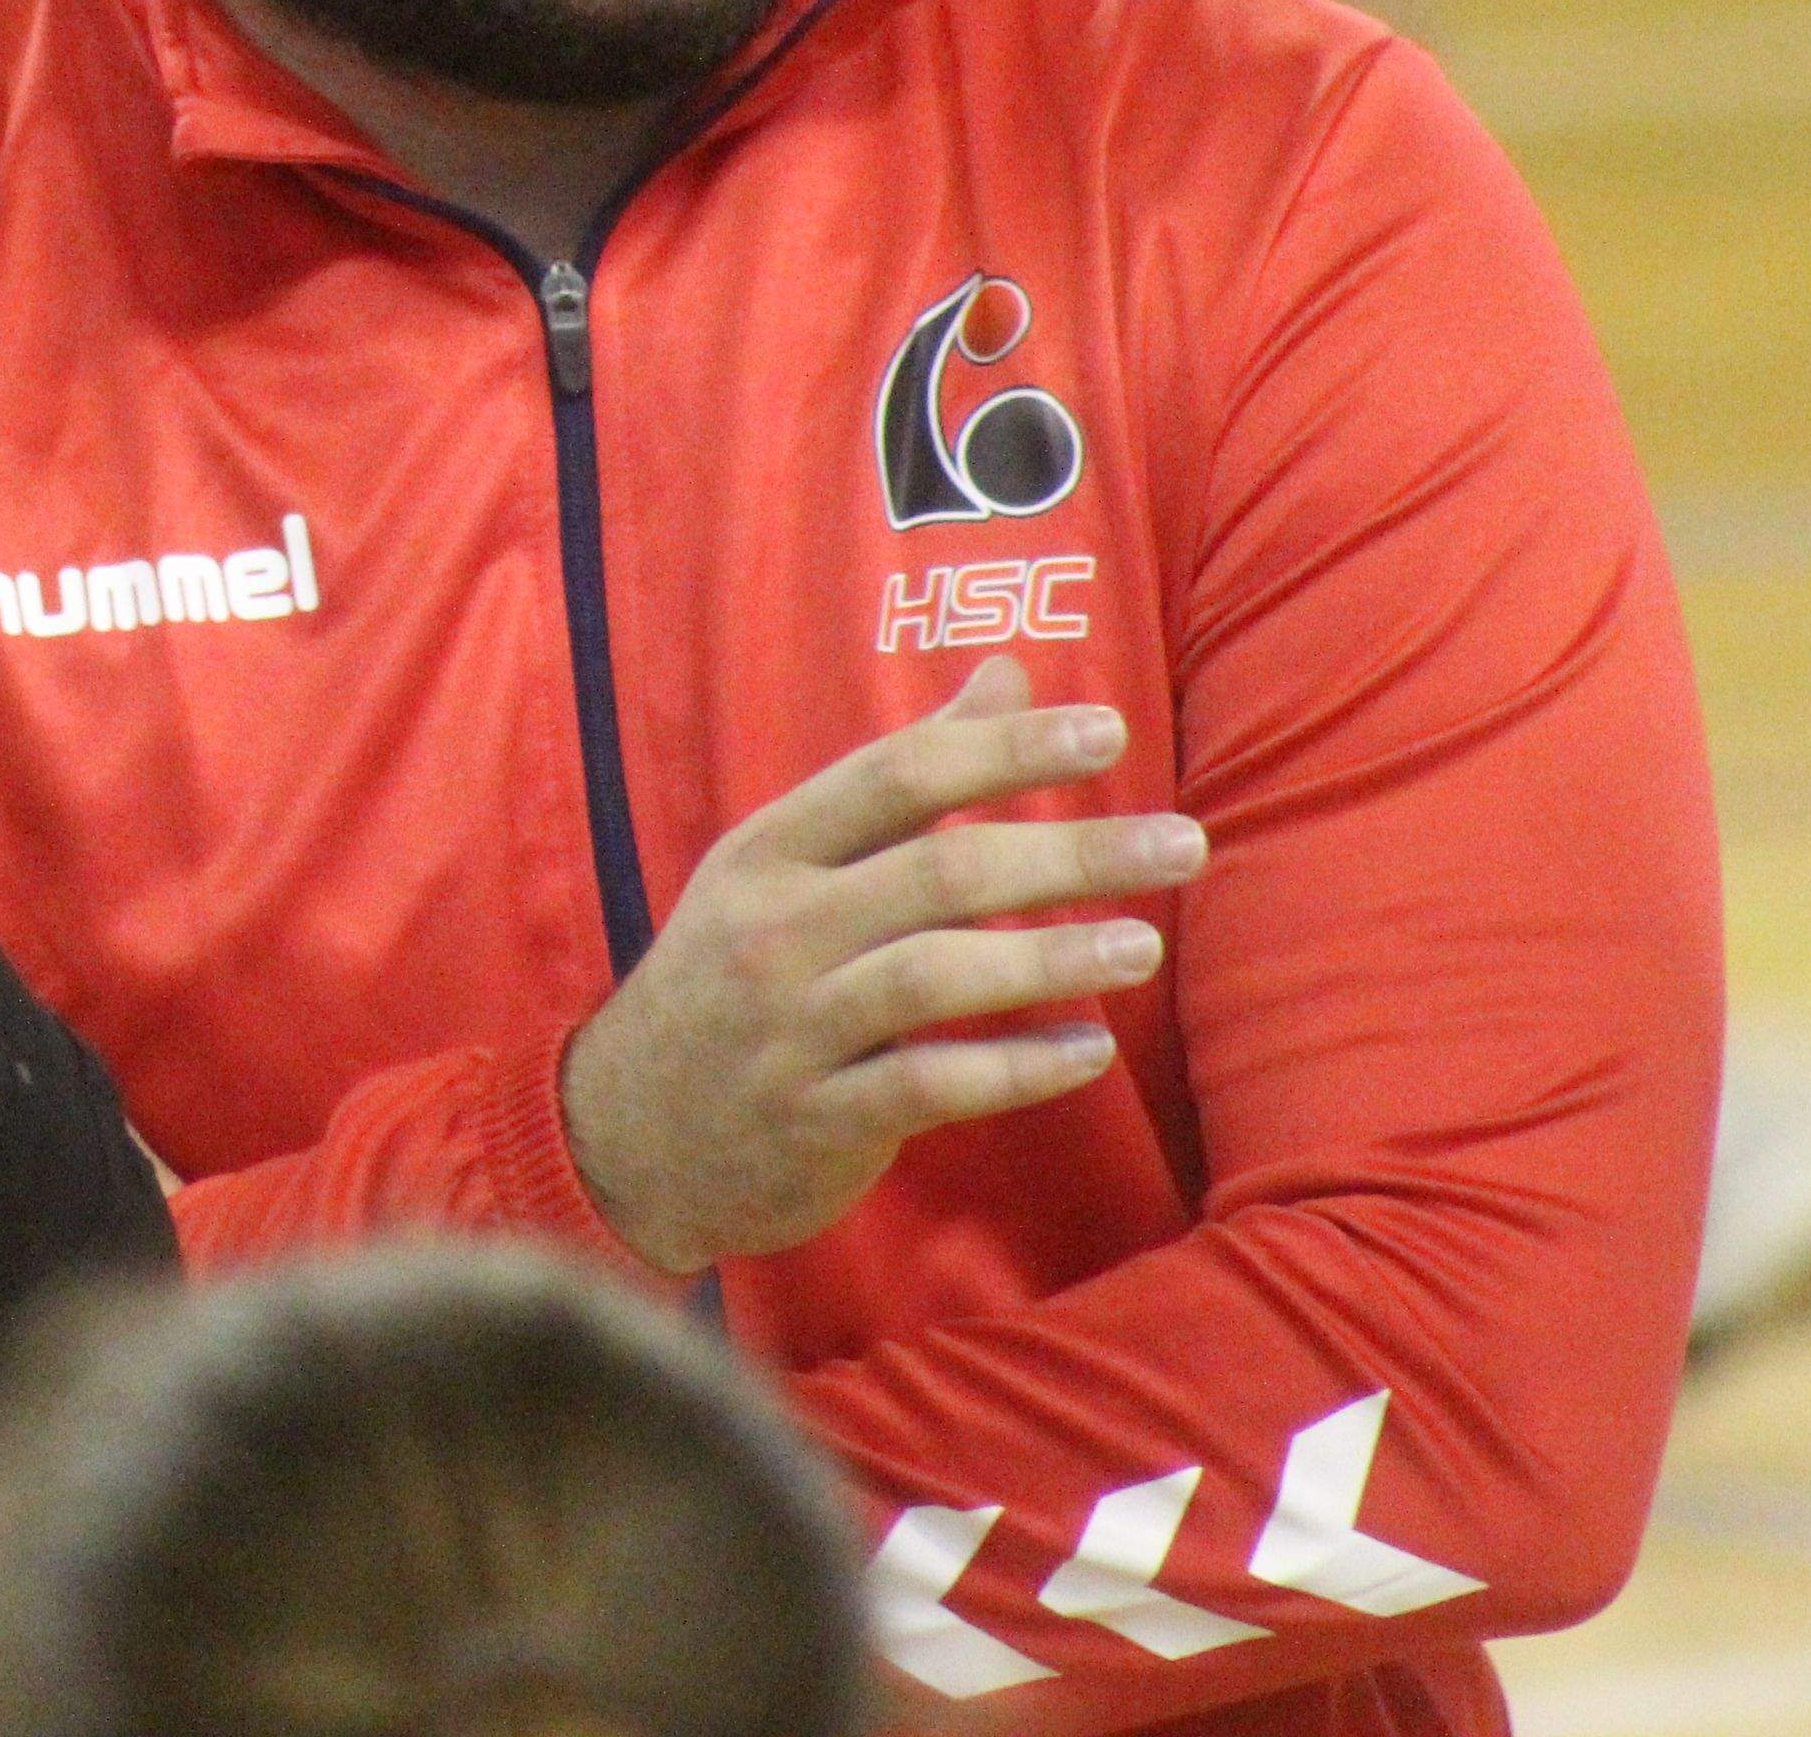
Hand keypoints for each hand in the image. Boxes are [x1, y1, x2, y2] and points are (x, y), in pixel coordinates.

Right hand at [559, 657, 1206, 1275]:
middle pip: (939, 872)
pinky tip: (1090, 1052)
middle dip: (1071, 853)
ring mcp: (792, 1026)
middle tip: (1182, 844)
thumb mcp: (788, 866)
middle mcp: (774, 928)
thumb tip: (1010, 675)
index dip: (1005, 749)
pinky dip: (1018, 1070)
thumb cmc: (733, 977)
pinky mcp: (817, 1117)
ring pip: (938, 975)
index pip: (897, 774)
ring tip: (1143, 947)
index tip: (1109, 733)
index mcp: (770, 850)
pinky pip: (933, 1086)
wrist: (628, 1135)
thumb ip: (904, 777)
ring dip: (1052, 958)